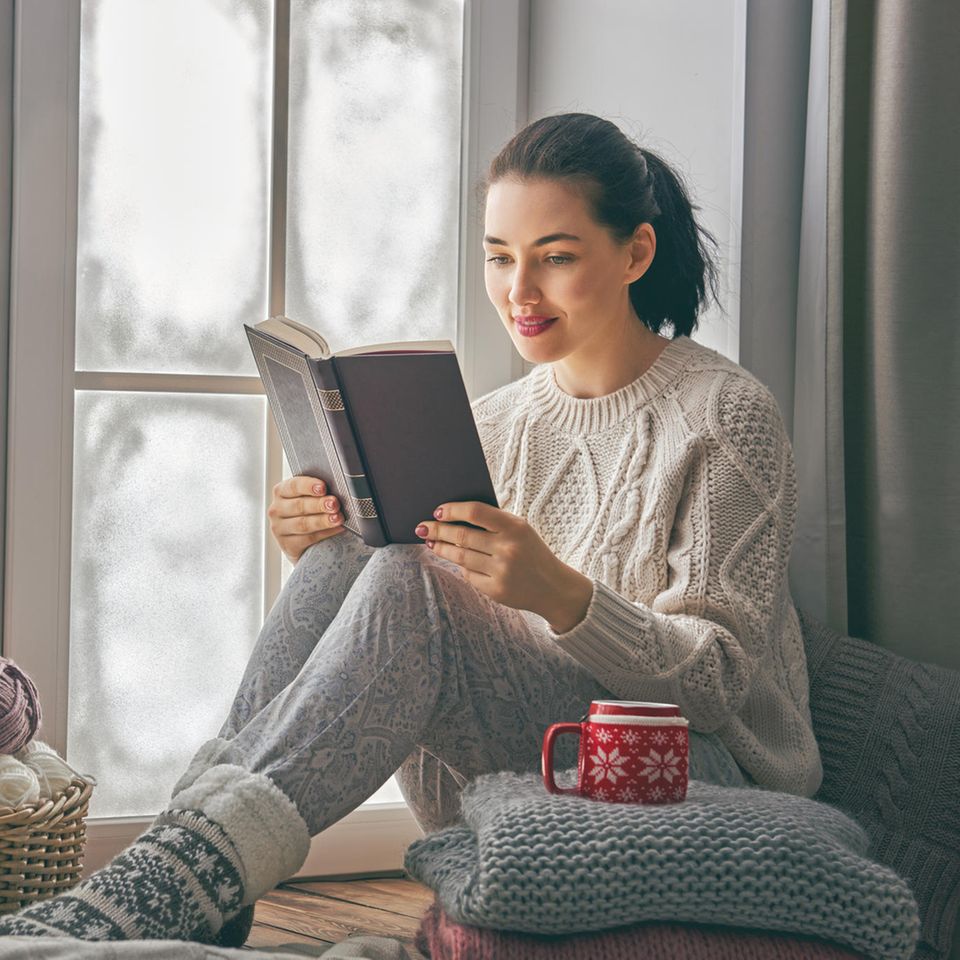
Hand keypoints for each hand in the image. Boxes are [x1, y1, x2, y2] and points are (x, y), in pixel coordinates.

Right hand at [267, 476, 345, 563]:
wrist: (303, 541)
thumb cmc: (309, 512)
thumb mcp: (309, 498)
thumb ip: (318, 492)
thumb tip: (337, 488)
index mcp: (281, 492)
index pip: (293, 486)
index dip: (309, 485)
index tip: (323, 487)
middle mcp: (276, 509)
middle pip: (299, 505)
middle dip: (319, 504)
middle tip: (334, 504)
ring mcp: (279, 529)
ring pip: (303, 524)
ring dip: (323, 520)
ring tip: (338, 518)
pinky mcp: (287, 545)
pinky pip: (308, 539)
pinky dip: (325, 533)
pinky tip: (337, 529)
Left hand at [414, 501, 593, 632]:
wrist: (553, 587)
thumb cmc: (532, 552)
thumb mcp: (521, 530)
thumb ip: (494, 523)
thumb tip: (454, 518)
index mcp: (515, 527)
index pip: (476, 512)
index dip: (452, 510)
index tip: (437, 510)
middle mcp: (508, 548)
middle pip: (462, 536)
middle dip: (438, 530)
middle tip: (422, 527)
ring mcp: (501, 571)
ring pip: (459, 557)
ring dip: (441, 548)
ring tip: (431, 542)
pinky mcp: (495, 590)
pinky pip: (468, 575)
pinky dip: (460, 566)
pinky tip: (453, 560)